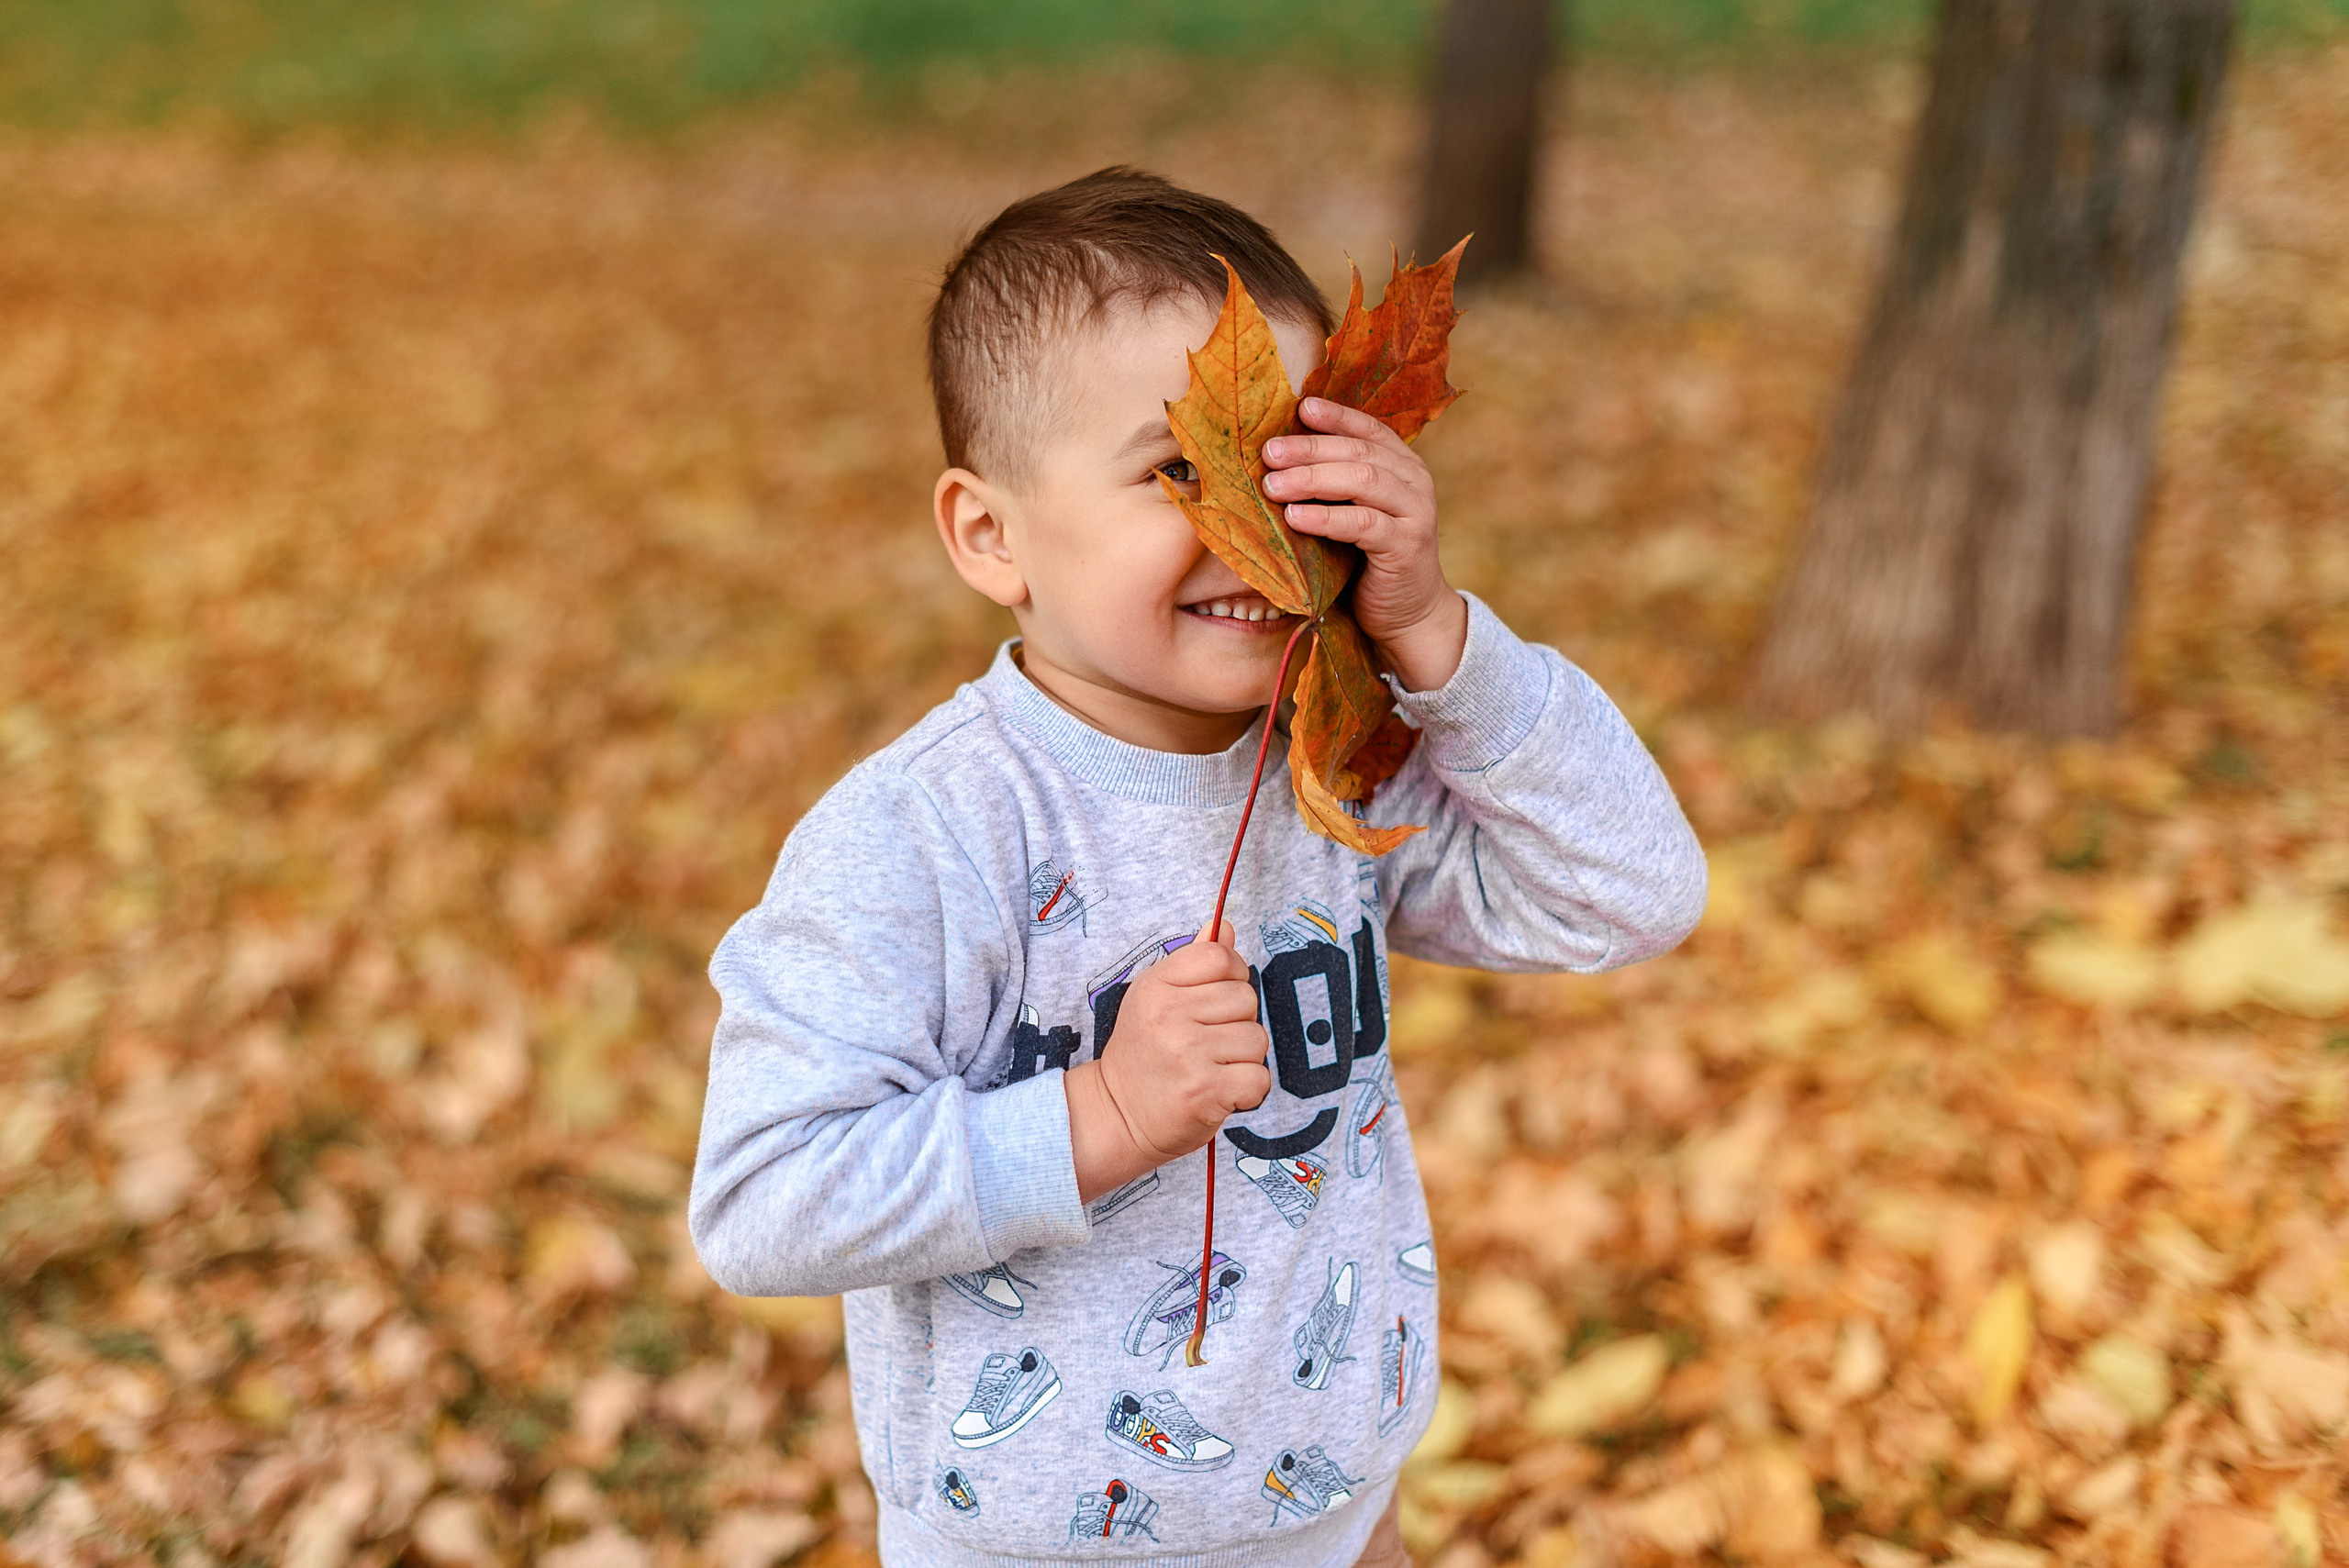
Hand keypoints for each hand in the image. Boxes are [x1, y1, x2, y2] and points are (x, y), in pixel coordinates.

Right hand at [1064, 921, 1269, 1202]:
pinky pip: (1258, 1077)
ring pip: (1257, 1038)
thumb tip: (1224, 926)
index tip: (1216, 1001)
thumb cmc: (1142, 1055)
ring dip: (1243, 1057)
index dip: (1231, 976)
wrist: (1117, 1115)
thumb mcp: (1155, 998)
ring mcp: (1188, 1054)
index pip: (1221, 957)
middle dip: (1237, 1020)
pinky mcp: (1205, 1091)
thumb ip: (1193, 963)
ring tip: (1213, 1067)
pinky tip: (1221, 1091)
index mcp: (1157, 986)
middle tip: (1208, 1042)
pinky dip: (1247, 1089)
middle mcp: (1169, 1015)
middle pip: (1246, 997)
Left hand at [1261, 397, 1467, 691]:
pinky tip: (1295, 517)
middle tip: (1268, 452)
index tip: (1298, 407)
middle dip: (1310, 449)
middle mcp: (1414, 482)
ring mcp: (1415, 513)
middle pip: (1359, 452)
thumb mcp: (1352, 512)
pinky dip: (1326, 518)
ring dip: (1313, 480)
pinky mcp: (1406, 547)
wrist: (1408, 613)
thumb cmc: (1368, 560)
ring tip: (1273, 485)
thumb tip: (1276, 457)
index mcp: (1402, 465)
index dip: (1335, 416)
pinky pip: (1363, 523)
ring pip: (1362, 481)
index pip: (1368, 429)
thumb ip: (1332, 484)